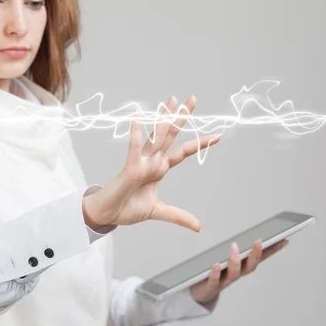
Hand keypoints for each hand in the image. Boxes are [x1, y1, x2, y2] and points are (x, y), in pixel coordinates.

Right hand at [83, 95, 220, 231]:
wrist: (107, 214)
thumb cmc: (127, 208)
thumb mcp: (158, 211)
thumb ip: (178, 216)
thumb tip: (199, 226)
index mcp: (159, 169)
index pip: (183, 152)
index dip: (199, 143)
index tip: (217, 135)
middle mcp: (152, 161)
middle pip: (170, 135)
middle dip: (182, 118)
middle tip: (193, 99)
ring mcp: (141, 162)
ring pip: (157, 136)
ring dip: (165, 118)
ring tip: (173, 100)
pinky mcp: (129, 168)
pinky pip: (134, 148)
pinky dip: (136, 133)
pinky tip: (137, 117)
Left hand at [189, 238, 289, 305]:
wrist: (201, 292)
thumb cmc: (217, 271)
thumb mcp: (227, 258)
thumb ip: (237, 247)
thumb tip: (246, 231)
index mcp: (242, 266)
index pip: (261, 258)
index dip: (273, 250)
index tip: (284, 239)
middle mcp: (237, 274)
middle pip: (250, 266)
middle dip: (256, 254)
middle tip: (259, 241)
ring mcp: (224, 281)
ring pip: (234, 273)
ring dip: (235, 261)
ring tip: (234, 246)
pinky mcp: (210, 286)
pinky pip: (214, 281)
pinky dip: (216, 273)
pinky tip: (216, 264)